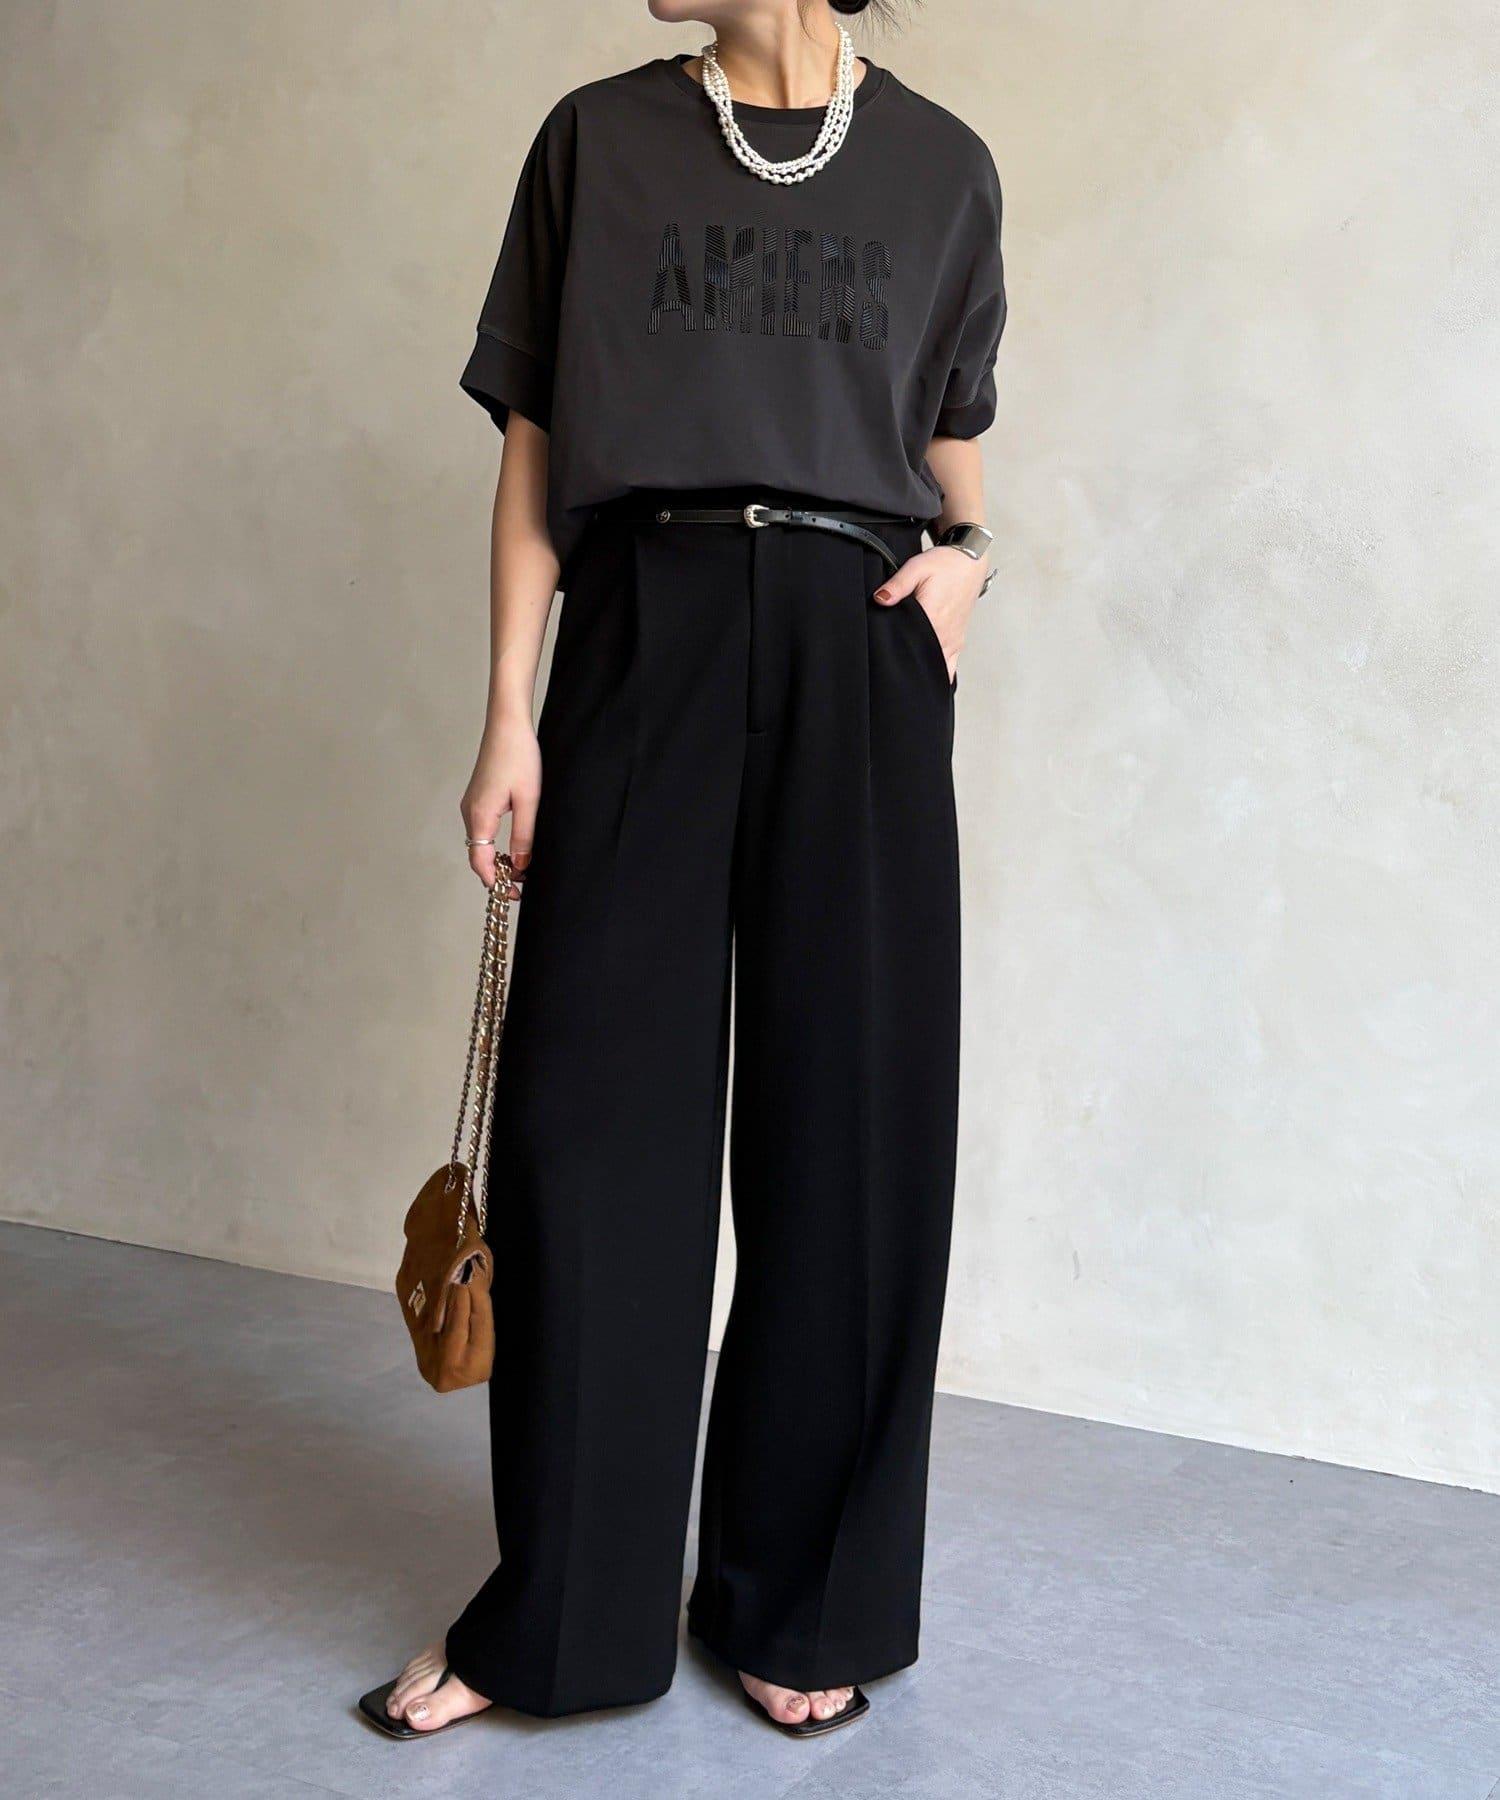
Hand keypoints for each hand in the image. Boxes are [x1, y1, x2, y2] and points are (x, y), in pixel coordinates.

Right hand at [461, 712, 539, 891]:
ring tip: (520, 869)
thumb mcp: (529, 801)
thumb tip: (522, 864)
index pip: (481, 862)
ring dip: (497, 859)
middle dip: (497, 874)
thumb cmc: (519, 757)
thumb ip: (524, 835)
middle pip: (478, 855)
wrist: (507, 725)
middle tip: (521, 886)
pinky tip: (512, 846)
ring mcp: (471, 804)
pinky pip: (482, 830)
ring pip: (480, 843)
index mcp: (480, 816)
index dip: (496, 882)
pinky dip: (494, 844)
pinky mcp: (477, 797)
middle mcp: (469, 812)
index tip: (513, 894)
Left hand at [873, 545, 988, 681]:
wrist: (970, 562)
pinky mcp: (958, 642)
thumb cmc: (947, 564)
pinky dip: (938, 670)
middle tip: (894, 658)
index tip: (886, 650)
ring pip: (936, 667)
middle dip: (907, 662)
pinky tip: (926, 667)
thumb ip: (897, 585)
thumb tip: (880, 599)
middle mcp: (945, 634)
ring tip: (908, 662)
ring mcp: (953, 640)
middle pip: (922, 661)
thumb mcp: (916, 567)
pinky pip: (949, 667)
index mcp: (933, 618)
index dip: (895, 651)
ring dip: (923, 666)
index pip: (910, 646)